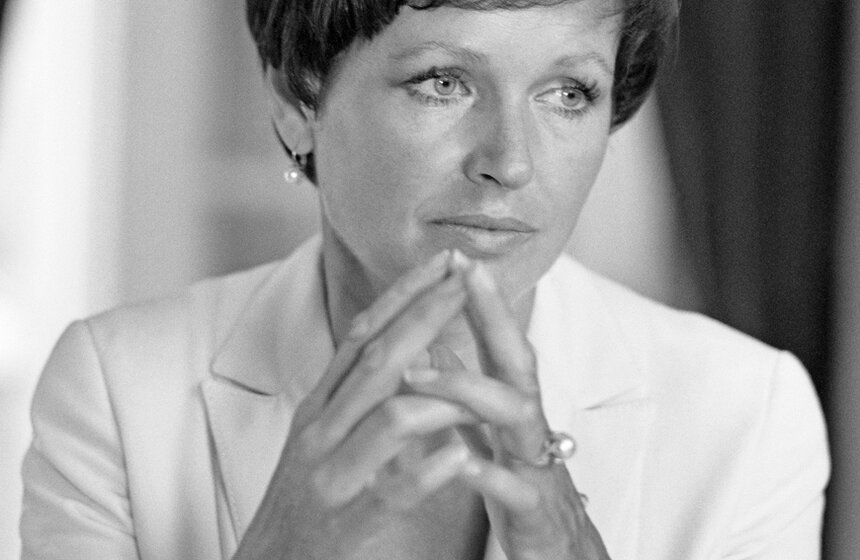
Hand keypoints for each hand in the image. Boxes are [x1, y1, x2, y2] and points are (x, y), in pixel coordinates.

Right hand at [233, 251, 480, 559]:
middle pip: (379, 359)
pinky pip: (391, 490)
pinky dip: (428, 471)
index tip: (439, 263)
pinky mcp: (344, 522)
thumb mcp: (322, 437)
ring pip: (389, 418)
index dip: (402, 295)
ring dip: (442, 396)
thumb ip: (358, 395)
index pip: (363, 335)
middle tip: (463, 280)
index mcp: (320, 405)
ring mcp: (330, 474)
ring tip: (484, 385)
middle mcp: (321, 429)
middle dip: (425, 315)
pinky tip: (460, 459)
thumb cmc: (304, 502)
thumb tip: (407, 350)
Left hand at [403, 254, 610, 559]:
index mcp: (516, 414)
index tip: (455, 258)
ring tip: (418, 374)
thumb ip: (470, 396)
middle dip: (496, 317)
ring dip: (469, 389)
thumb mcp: (497, 440)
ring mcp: (540, 470)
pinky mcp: (538, 518)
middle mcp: (533, 432)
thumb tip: (437, 347)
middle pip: (519, 364)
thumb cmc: (527, 497)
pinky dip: (491, 473)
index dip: (482, 303)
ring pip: (518, 418)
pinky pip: (518, 491)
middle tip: (467, 274)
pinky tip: (460, 460)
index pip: (501, 346)